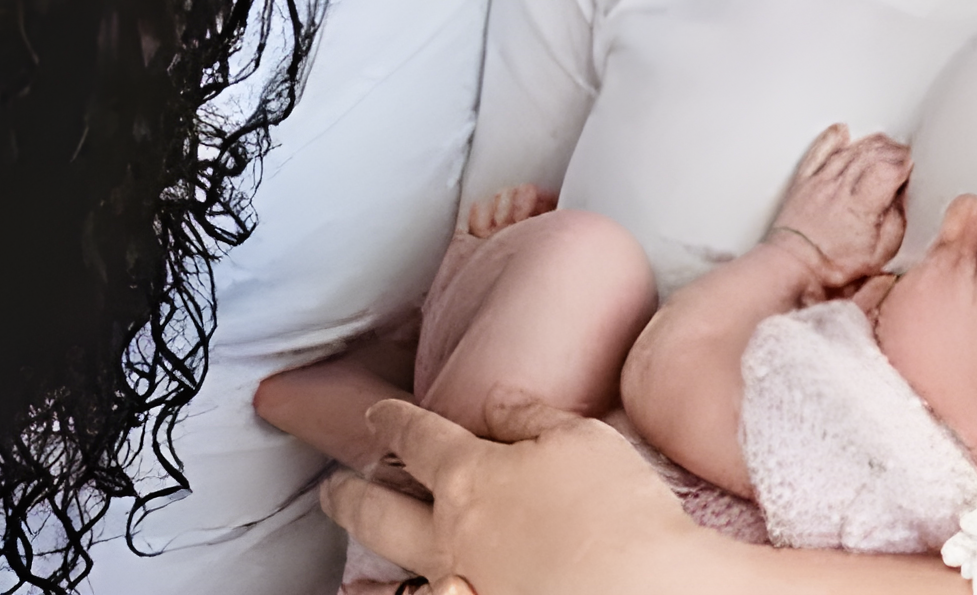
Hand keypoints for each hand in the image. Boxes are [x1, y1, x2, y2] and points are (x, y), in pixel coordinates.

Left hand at [321, 397, 718, 594]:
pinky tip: (384, 591)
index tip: (378, 414)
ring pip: (388, 564)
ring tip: (350, 544)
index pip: (418, 438)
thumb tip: (497, 401)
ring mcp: (457, 583)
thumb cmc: (618, 514)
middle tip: (337, 484)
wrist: (639, 591)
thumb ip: (531, 416)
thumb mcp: (583, 440)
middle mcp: (451, 533)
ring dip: (363, 546)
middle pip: (379, 508)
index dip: (393, 421)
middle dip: (352, 491)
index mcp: (472, 475)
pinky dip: (394, 594)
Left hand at [766, 126, 910, 292]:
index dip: (903, 163)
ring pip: (849, 150)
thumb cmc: (833, 266)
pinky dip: (831, 138)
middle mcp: (840, 187)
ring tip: (883, 144)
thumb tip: (901, 199)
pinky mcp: (804, 181)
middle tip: (902, 154)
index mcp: (862, 205)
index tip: (911, 165)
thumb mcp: (879, 254)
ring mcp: (820, 181)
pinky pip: (819, 151)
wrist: (792, 266)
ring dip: (869, 143)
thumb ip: (895, 223)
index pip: (887, 169)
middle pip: (870, 154)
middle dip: (892, 149)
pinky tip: (842, 132)